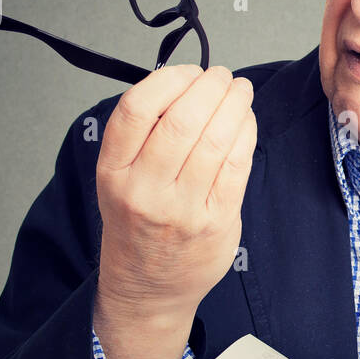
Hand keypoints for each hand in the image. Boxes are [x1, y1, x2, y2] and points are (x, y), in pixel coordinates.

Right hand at [93, 64, 255, 358]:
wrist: (147, 287)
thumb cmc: (138, 224)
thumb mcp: (119, 179)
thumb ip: (145, 136)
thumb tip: (188, 84)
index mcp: (113, 172)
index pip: (136, 109)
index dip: (168, 78)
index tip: (188, 71)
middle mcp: (144, 190)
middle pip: (182, 119)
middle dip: (210, 87)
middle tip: (222, 76)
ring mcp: (182, 209)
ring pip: (215, 140)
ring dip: (234, 105)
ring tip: (239, 92)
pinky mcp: (216, 222)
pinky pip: (237, 165)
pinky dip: (245, 134)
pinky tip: (246, 121)